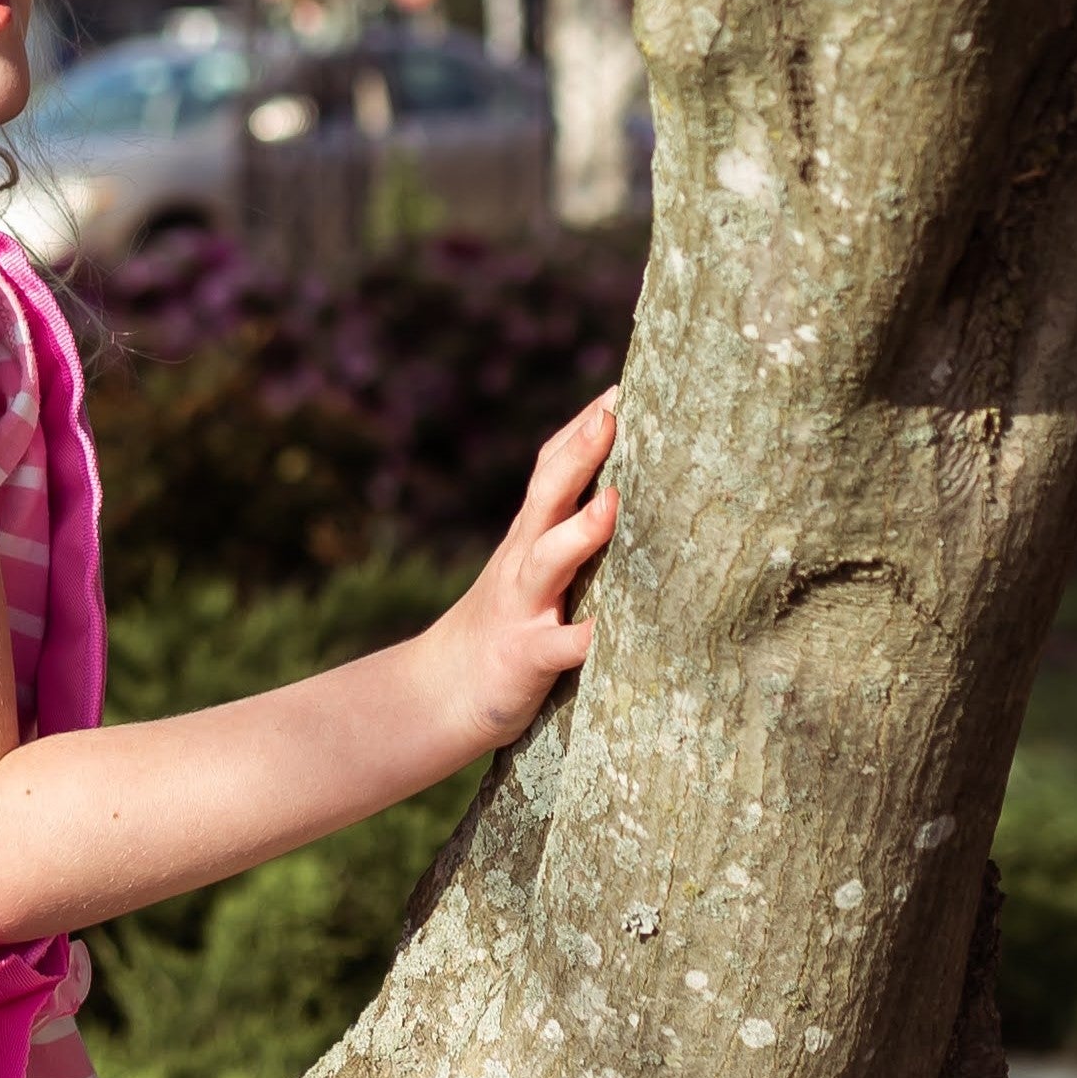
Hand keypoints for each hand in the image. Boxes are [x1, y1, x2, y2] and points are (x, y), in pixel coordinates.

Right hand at [426, 390, 620, 748]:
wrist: (439, 693)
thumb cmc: (507, 625)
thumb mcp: (533, 570)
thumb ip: (572, 533)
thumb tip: (636, 492)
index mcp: (529, 536)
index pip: (552, 466)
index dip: (584, 425)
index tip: (628, 384)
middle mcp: (523, 561)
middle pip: (547, 495)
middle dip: (581, 453)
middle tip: (615, 414)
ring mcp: (522, 607)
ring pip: (549, 561)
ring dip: (580, 532)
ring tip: (612, 505)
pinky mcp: (526, 657)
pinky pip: (562, 646)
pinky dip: (590, 636)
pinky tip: (617, 629)